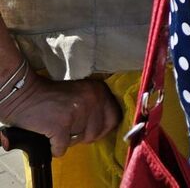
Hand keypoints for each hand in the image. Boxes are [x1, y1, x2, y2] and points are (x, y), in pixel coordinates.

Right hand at [0, 74, 119, 157]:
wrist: (25, 94)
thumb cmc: (53, 95)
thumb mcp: (82, 92)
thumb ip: (97, 105)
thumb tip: (107, 128)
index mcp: (99, 91)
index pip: (114, 117)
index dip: (104, 128)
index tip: (93, 131)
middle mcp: (93, 100)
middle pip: (97, 132)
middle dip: (84, 135)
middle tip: (71, 130)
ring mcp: (77, 112)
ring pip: (81, 140)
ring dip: (69, 140)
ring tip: (59, 129)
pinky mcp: (61, 125)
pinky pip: (63, 147)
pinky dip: (56, 148)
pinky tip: (51, 139)